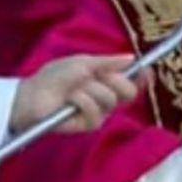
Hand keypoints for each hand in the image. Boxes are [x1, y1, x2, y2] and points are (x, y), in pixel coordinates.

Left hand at [11, 54, 144, 133]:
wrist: (34, 93)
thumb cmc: (54, 76)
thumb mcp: (81, 62)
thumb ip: (107, 62)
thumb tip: (131, 57)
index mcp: (106, 80)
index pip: (132, 81)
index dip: (142, 76)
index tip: (147, 71)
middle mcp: (106, 97)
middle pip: (128, 92)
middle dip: (115, 80)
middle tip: (99, 76)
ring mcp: (99, 112)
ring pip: (110, 100)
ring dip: (89, 89)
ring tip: (72, 88)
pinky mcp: (89, 125)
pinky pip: (96, 112)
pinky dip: (82, 101)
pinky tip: (70, 100)